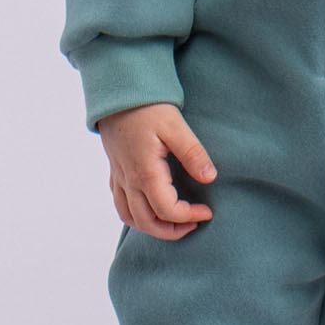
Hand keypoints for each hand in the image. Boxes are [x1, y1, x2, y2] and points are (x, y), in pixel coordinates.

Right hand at [96, 103, 215, 238]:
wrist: (117, 93)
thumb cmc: (148, 108)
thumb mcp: (176, 127)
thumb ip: (193, 154)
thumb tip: (210, 178)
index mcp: (146, 172)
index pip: (167, 210)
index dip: (189, 217)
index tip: (207, 212)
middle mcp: (129, 181)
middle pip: (147, 222)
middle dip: (173, 231)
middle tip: (195, 224)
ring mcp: (119, 178)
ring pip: (131, 218)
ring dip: (153, 228)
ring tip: (176, 223)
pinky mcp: (115, 173)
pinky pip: (121, 205)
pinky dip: (137, 216)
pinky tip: (153, 209)